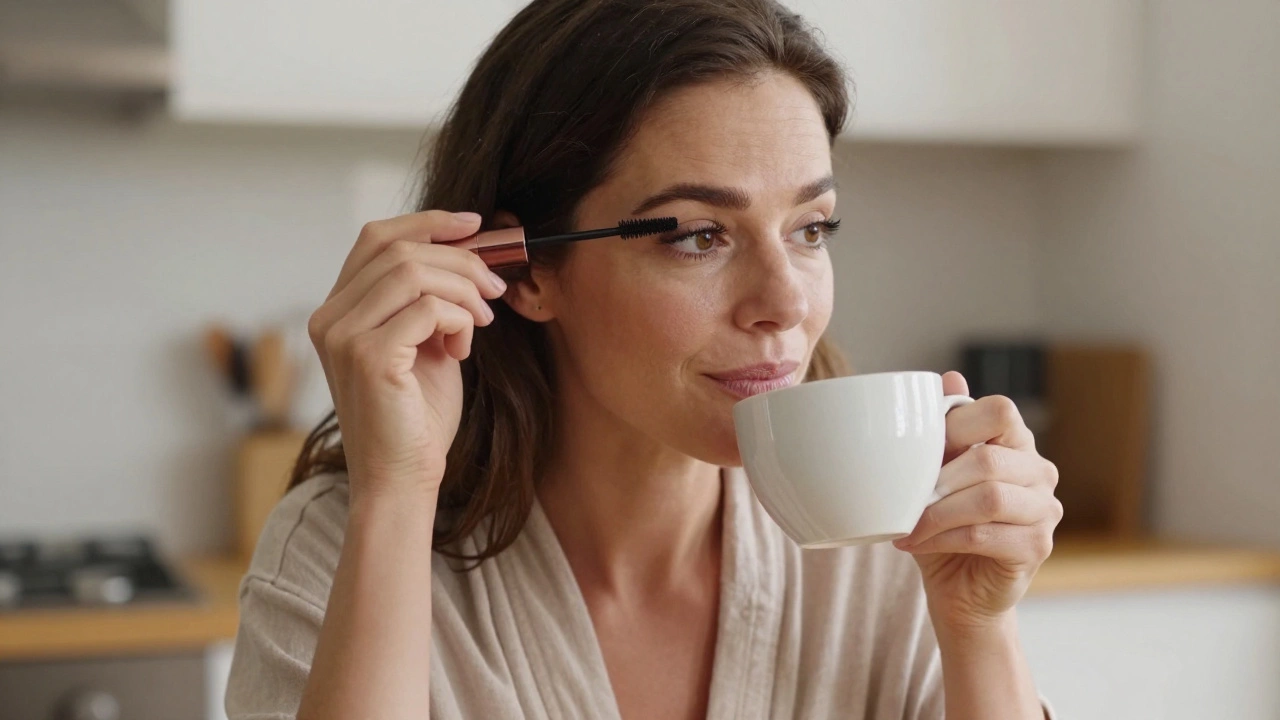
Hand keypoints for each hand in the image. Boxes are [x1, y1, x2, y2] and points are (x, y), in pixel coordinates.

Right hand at [306, 210, 506, 501]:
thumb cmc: (416, 418)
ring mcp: (343, 335)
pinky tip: (463, 347)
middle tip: (495, 288)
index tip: (474, 225)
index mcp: (337, 310)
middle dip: (460, 260)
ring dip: (463, 289)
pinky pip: (428, 308)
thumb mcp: (424, 345)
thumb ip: (430, 301)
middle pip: (400, 249)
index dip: (427, 222)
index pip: (376, 238)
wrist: (402, 479)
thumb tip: (470, 254)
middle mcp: (329, 318)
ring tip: (482, 319)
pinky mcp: (368, 356)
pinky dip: (459, 318)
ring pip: (415, 271)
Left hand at [893, 371, 1061, 631]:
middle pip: (989, 459)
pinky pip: (984, 535)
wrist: (958, 588)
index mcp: (1015, 442)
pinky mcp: (1037, 546)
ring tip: (907, 525)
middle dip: (938, 479)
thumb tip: (948, 377)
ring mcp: (1044, 510)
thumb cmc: (943, 524)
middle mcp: (1038, 471)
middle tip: (905, 497)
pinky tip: (916, 542)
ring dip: (937, 513)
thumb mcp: (933, 474)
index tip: (919, 451)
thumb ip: (942, 432)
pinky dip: (942, 538)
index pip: (1000, 410)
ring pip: (989, 498)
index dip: (957, 425)